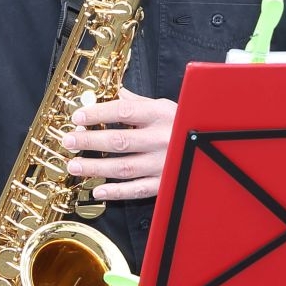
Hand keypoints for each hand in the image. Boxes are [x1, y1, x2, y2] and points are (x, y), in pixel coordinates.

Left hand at [63, 87, 177, 200]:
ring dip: (95, 167)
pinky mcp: (165, 183)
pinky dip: (116, 191)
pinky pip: (137, 189)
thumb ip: (139, 103)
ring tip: (74, 165)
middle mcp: (162, 139)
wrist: (216, 146)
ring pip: (123, 167)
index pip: (124, 111)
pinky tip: (97, 189)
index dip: (98, 113)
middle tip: (68, 141)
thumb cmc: (188, 124)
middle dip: (89, 141)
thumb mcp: (168, 106)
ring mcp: (163, 163)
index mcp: (161, 115)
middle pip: (119, 140)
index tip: (78, 117)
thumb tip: (115, 93)